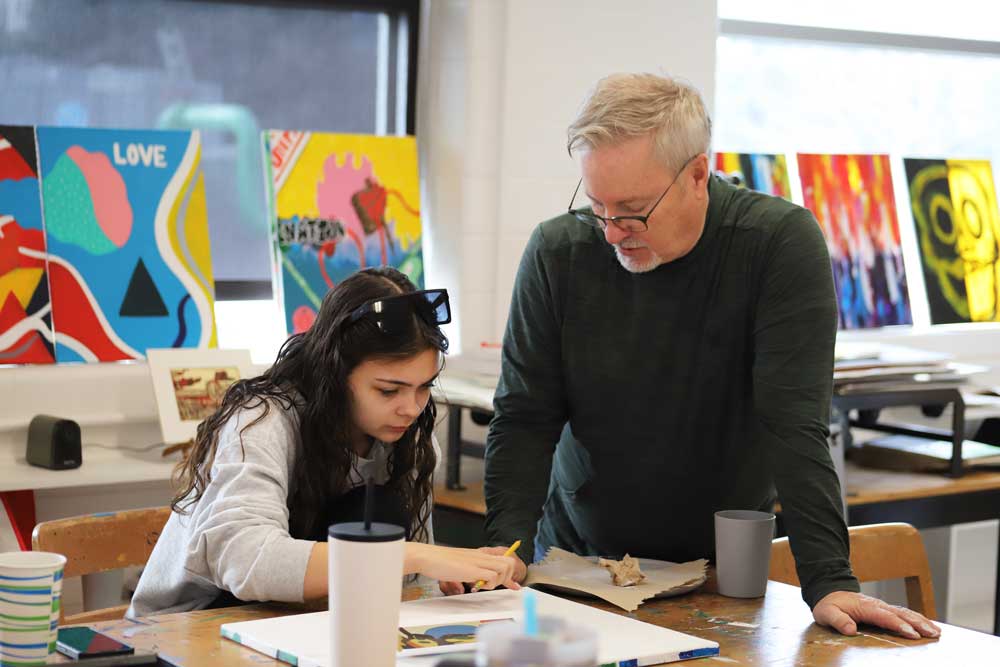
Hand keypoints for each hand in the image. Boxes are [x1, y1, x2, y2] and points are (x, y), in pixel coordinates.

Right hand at [405, 543, 521, 591]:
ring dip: (499, 580)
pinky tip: (476, 586)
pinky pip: (492, 577)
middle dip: (507, 577)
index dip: (511, 575)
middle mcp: (482, 556)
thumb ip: (471, 571)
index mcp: (480, 554)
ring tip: (483, 585)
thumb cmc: (440, 562)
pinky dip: (489, 584)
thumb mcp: (460, 564)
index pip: (504, 560)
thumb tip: (477, 582)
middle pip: (509, 563)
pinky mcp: (473, 569)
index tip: (514, 586)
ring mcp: (478, 562)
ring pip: (504, 568)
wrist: (428, 556)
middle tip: (492, 585)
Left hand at [813, 591, 940, 638]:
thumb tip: (850, 629)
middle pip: (901, 613)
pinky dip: (917, 619)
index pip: (885, 616)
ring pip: (905, 612)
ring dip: (922, 621)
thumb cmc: (829, 605)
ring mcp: (882, 606)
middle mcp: (877, 605)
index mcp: (865, 606)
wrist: (829, 592)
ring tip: (937, 631)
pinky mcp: (885, 610)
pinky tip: (928, 626)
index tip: (913, 634)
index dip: (899, 625)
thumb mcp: (826, 613)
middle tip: (933, 633)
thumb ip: (838, 620)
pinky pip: (903, 613)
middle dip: (918, 623)